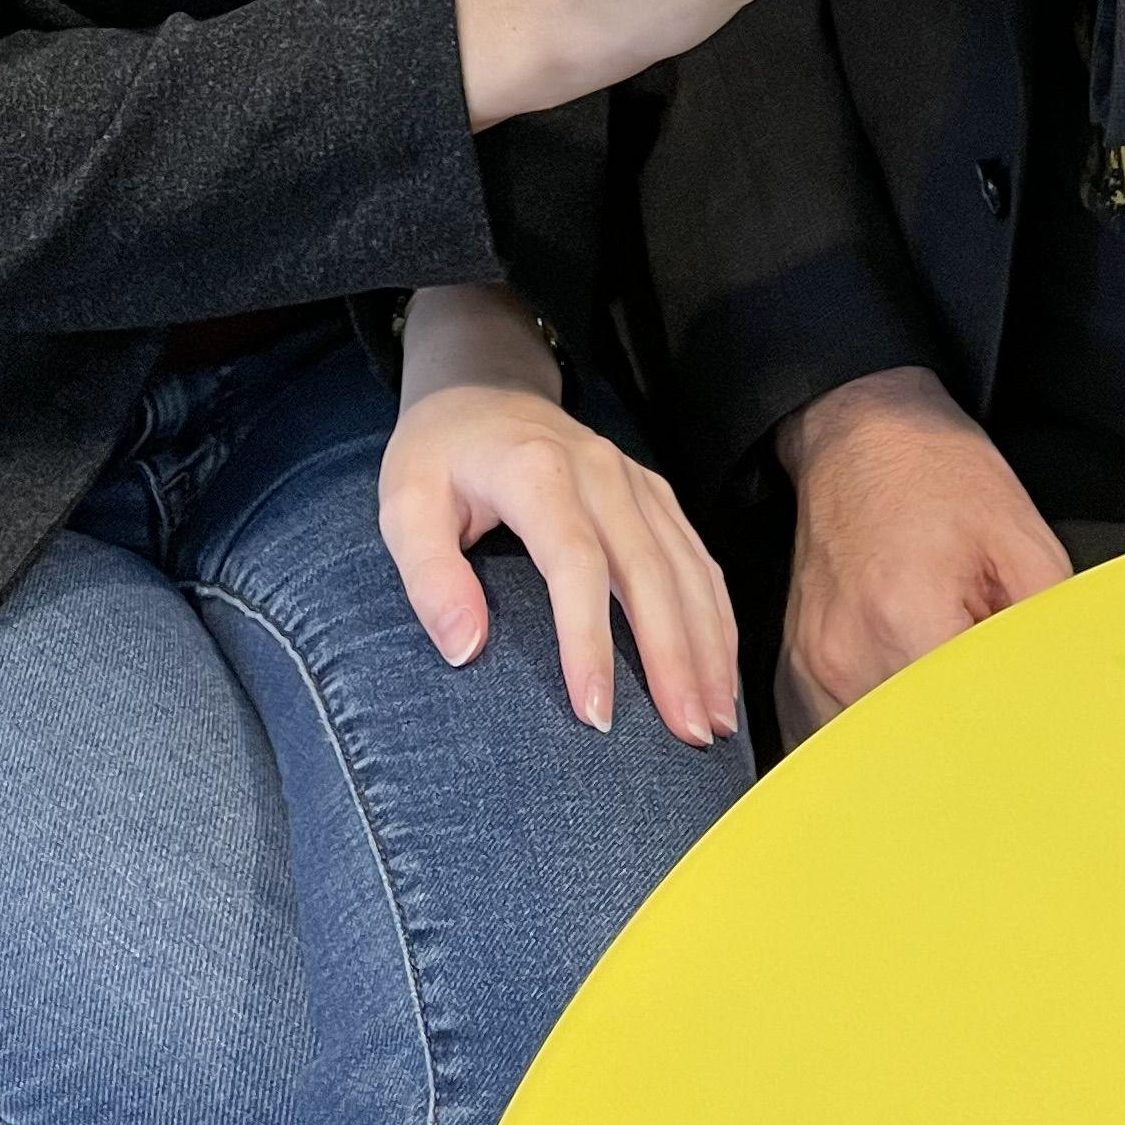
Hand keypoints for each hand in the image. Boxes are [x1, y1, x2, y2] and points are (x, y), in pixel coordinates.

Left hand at [378, 294, 740, 747]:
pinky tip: (721, 669)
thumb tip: (465, 650)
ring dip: (707, 643)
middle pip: (648, 570)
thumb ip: (429, 574)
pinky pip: (696, 556)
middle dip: (673, 657)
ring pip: (685, 566)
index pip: (575, 562)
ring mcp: (634, 480)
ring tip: (715, 720)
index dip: (588, 640)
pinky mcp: (653, 492)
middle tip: (689, 736)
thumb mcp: (404, 505)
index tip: (596, 716)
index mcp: (536, 470)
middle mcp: (599, 470)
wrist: (482, 388)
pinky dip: (716, 615)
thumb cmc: (439, 457)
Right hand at [771, 366, 1070, 738]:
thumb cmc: (937, 476)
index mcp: (906, 618)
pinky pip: (832, 743)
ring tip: (939, 695)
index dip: (1004, 737)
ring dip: (912, 751)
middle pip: (914, 757)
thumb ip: (1045, 631)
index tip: (1024, 729)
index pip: (966, 732)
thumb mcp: (1023, 540)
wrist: (861, 434)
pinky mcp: (791, 678)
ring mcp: (807, 672)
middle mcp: (845, 655)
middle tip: (986, 708)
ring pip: (868, 762)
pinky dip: (872, 741)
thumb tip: (1062, 704)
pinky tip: (899, 706)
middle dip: (960, 749)